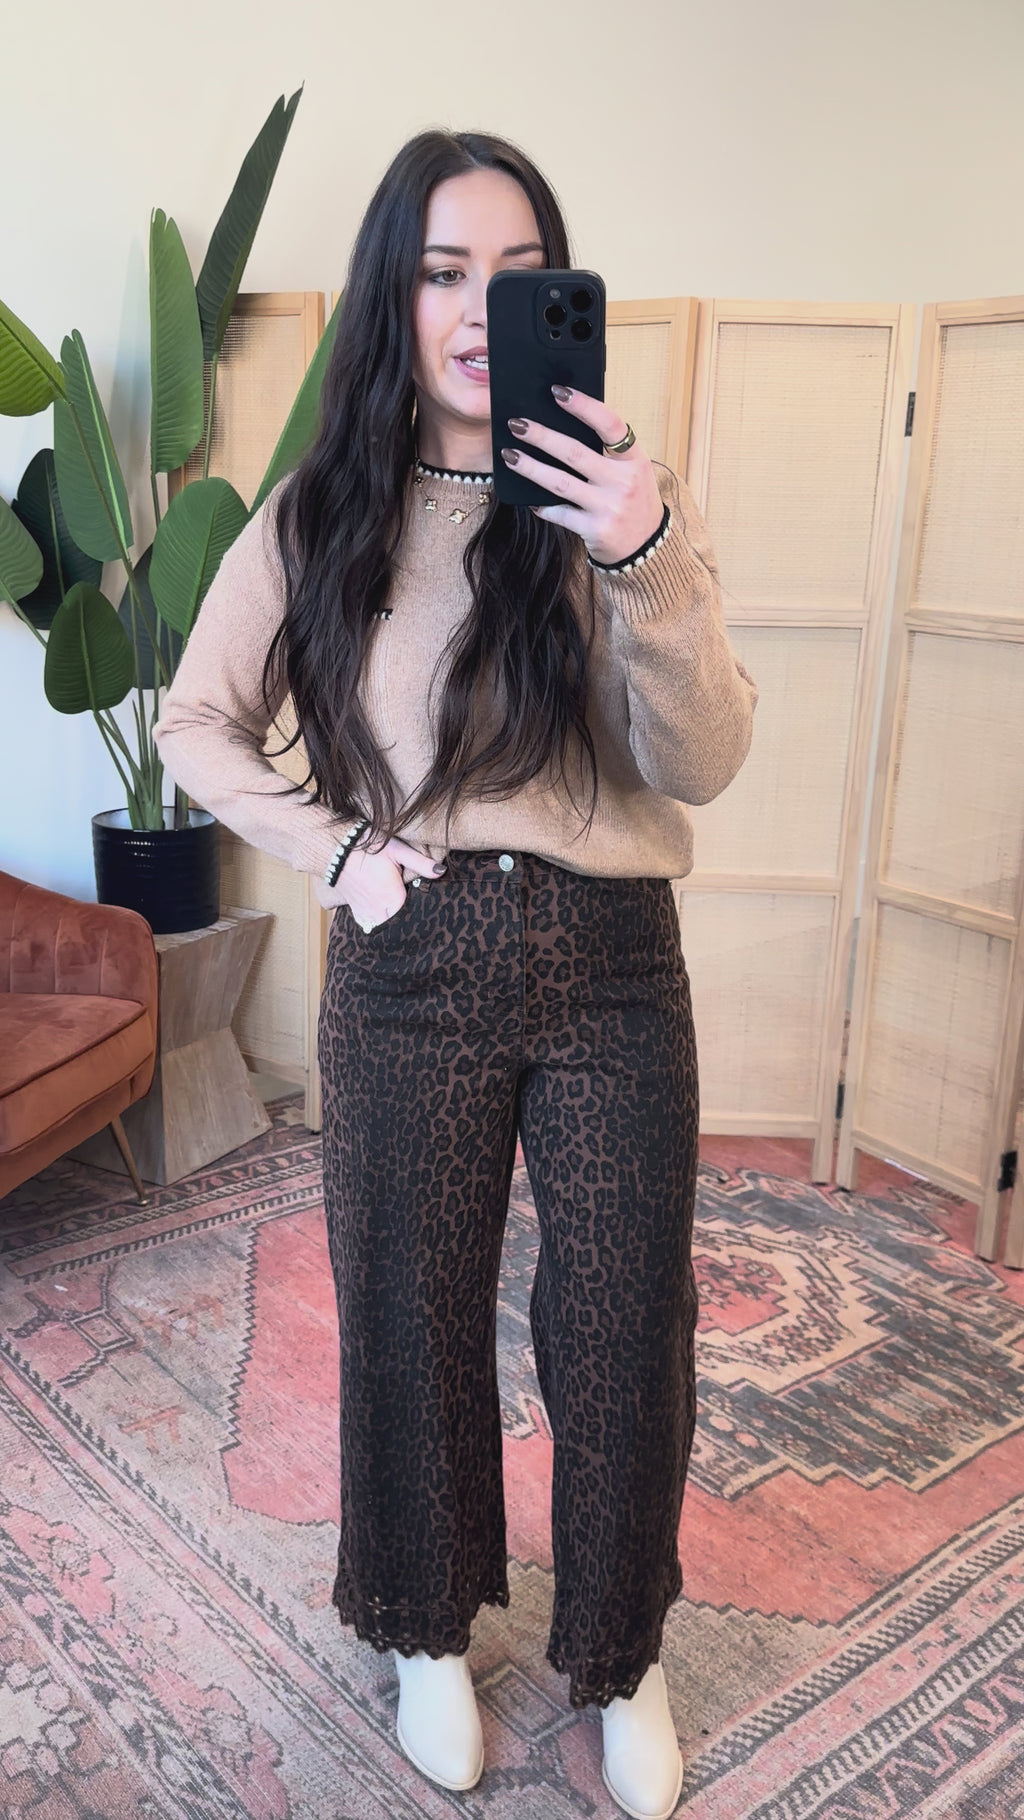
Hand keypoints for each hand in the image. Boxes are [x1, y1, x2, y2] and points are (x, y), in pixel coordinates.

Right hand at [313, 835, 445, 924]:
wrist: (336, 848)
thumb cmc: (369, 847)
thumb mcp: (398, 851)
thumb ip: (421, 863)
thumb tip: (442, 871)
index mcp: (394, 898)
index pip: (412, 918)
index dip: (420, 918)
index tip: (428, 917)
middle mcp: (380, 910)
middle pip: (397, 927)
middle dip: (406, 926)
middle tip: (416, 922)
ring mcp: (365, 911)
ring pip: (381, 928)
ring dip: (389, 926)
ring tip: (399, 921)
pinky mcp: (354, 908)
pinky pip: (366, 925)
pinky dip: (374, 924)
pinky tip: (380, 917)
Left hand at [500, 388, 663, 565]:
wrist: (646, 546)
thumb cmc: (633, 499)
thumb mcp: (631, 471)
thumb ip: (607, 451)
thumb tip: (563, 424)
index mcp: (634, 459)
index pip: (610, 425)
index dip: (584, 406)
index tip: (557, 391)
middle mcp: (623, 482)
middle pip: (575, 452)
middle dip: (542, 436)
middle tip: (516, 424)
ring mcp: (609, 507)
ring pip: (560, 483)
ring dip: (531, 467)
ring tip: (509, 455)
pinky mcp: (595, 530)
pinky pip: (560, 513)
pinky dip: (542, 505)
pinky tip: (529, 498)